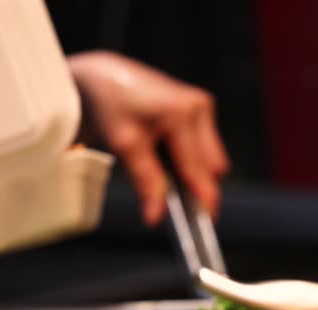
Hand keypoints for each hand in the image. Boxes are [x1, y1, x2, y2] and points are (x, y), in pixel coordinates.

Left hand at [67, 51, 229, 224]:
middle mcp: (199, 107)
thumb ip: (146, 181)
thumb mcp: (125, 146)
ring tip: (165, 175)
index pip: (198, 168)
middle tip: (178, 208)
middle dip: (198, 187)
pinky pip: (205, 148)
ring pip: (211, 159)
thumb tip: (156, 216)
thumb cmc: (112, 105)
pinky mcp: (201, 110)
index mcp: (183, 113)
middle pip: (212, 166)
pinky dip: (190, 161)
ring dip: (194, 173)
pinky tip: (169, 159)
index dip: (202, 198)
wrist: (105, 78)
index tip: (205, 223)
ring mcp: (203, 107)